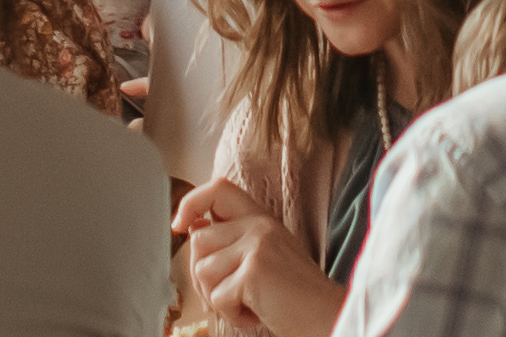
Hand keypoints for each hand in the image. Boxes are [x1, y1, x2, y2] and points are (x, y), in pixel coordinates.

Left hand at [177, 175, 322, 333]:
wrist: (325, 317)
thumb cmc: (293, 297)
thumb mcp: (264, 256)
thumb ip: (233, 239)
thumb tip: (191, 230)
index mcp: (261, 219)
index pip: (218, 189)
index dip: (192, 203)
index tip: (179, 226)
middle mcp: (259, 225)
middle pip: (199, 240)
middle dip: (205, 276)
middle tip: (233, 294)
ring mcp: (256, 245)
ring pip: (202, 271)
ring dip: (219, 298)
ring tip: (250, 302)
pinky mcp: (253, 270)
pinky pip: (217, 297)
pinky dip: (232, 314)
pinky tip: (257, 312)